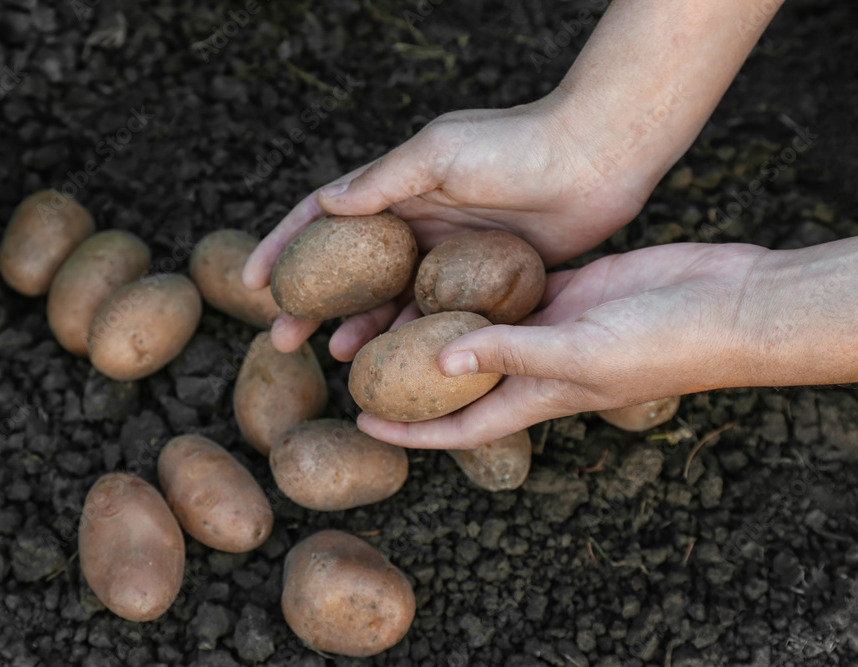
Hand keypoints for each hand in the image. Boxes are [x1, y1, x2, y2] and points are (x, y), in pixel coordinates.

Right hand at [243, 90, 654, 358]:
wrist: (595, 159)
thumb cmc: (516, 145)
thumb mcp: (441, 152)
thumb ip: (385, 180)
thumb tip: (325, 204)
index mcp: (396, 188)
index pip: (323, 218)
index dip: (284, 248)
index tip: (250, 281)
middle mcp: (415, 222)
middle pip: (350, 272)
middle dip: (312, 304)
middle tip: (282, 339)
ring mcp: (447, 255)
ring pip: (391, 301)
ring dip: (360, 329)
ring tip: (333, 359)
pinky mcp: (482, 281)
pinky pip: (438, 316)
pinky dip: (414, 339)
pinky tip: (396, 362)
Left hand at [356, 243, 766, 448]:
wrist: (722, 302)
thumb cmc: (661, 343)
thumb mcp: (579, 354)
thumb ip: (511, 355)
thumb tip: (441, 365)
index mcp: (536, 397)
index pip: (459, 427)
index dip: (410, 432)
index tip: (361, 423)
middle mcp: (533, 366)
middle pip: (457, 379)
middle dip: (409, 373)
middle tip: (357, 352)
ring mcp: (546, 325)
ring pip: (476, 327)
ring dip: (435, 321)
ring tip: (384, 302)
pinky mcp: (561, 288)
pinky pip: (505, 288)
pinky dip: (475, 280)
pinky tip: (440, 259)